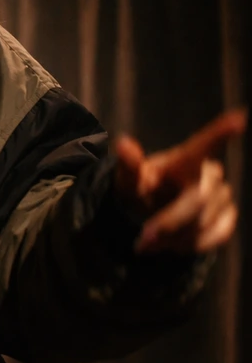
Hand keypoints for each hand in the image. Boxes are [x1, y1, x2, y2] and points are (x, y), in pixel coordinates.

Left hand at [113, 108, 246, 253]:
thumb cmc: (139, 189)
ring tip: (151, 240)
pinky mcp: (229, 216)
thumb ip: (129, 165)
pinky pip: (217, 235)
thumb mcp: (128, 179)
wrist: (148, 214)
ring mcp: (223, 195)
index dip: (221, 132)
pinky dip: (192, 245)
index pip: (202, 145)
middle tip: (143, 241)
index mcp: (183, 160)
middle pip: (198, 201)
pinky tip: (173, 243)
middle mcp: (209, 173)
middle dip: (169, 223)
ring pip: (205, 223)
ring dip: (175, 238)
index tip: (239, 118)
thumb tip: (124, 144)